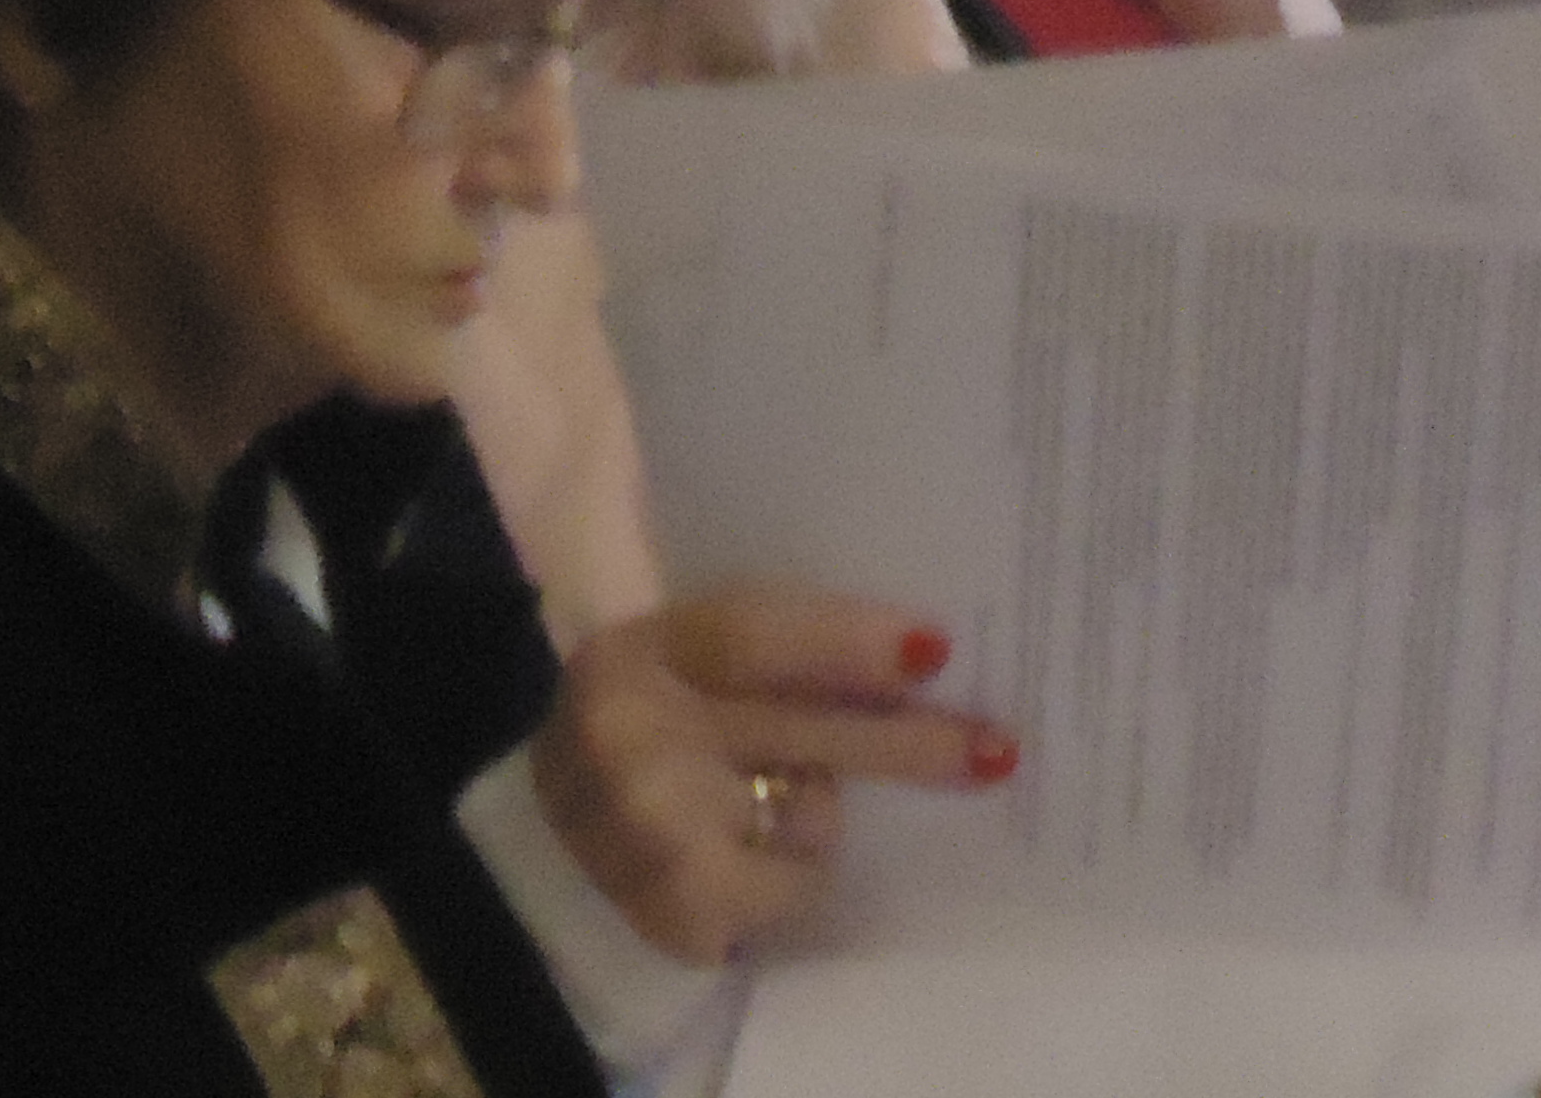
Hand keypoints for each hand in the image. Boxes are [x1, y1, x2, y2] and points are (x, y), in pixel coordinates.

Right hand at [528, 582, 1019, 964]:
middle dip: (907, 742)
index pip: (753, 633)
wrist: (545, 848)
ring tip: (770, 809)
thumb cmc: (646, 735)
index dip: (848, 641)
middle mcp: (632, 731)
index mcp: (639, 649)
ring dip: (816, 816)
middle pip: (802, 731)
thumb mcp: (681, 671)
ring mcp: (646, 828)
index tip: (937, 650)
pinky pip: (789, 888)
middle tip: (995, 750)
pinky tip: (744, 867)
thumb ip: (768, 655)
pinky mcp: (672, 906)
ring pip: (807, 817)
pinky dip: (788, 879)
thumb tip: (917, 659)